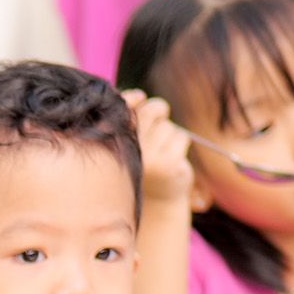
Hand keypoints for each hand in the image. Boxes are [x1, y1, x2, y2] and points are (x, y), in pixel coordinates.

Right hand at [122, 89, 192, 210]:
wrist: (157, 198)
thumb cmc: (143, 159)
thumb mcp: (133, 135)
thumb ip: (131, 113)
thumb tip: (139, 95)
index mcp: (111, 142)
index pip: (123, 108)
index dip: (132, 98)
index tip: (139, 98)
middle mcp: (126, 150)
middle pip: (151, 110)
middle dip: (158, 111)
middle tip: (156, 123)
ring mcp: (147, 158)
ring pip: (168, 126)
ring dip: (169, 135)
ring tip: (160, 152)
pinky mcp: (168, 165)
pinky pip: (181, 137)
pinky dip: (180, 145)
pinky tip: (171, 160)